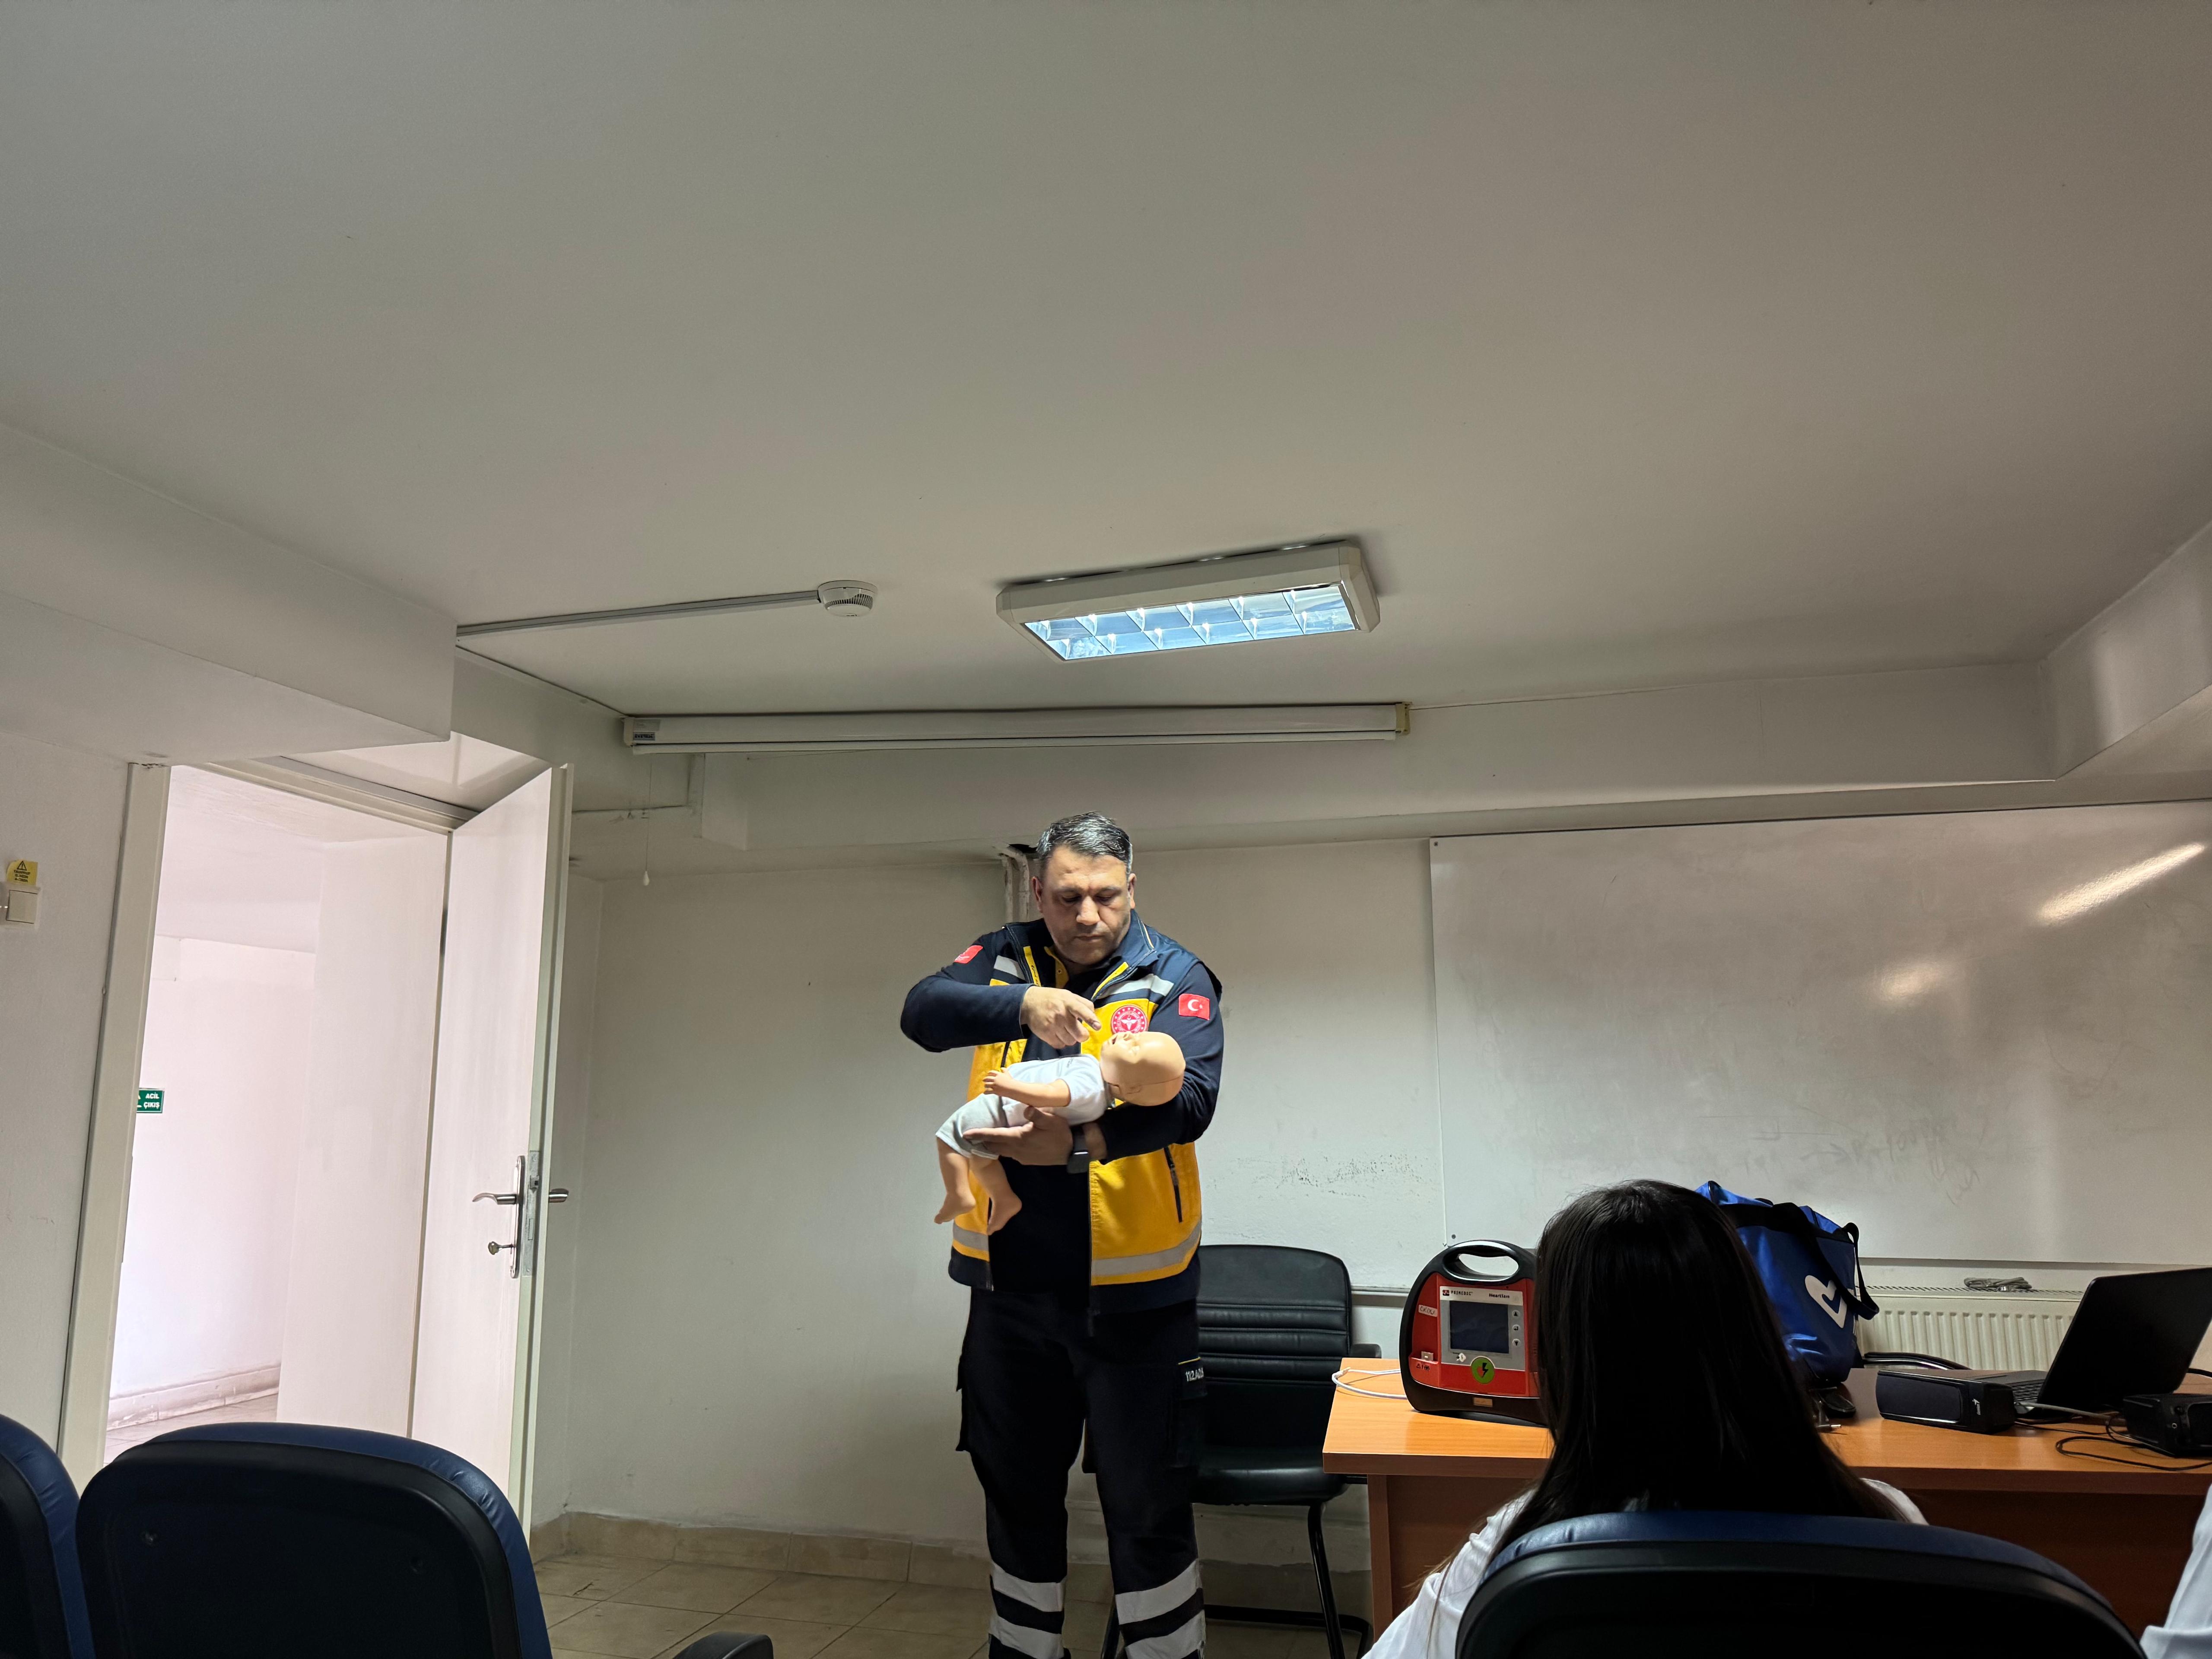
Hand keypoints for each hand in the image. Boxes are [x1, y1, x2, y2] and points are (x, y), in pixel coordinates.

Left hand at [963, 1112, 1103, 1167]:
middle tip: (970, 1137)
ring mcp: (1022, 1157)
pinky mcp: (1028, 1160)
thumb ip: (1035, 1113)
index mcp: (1018, 1139)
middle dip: (982, 1142)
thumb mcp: (1050, 1120)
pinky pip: (1010, 1154)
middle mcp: (1017, 1150)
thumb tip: (1025, 1108)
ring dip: (992, 1146)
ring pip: (1001, 1151)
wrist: (1073, 1151)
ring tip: (983, 1140)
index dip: (979, 1135)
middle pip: (994, 1146)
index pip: (994, 1137)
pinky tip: (1004, 1143)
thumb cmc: (1061, 1134)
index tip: (965, 1135)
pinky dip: (1002, 1148)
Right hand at [1021, 987, 1099, 1048]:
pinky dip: (1061, 1041)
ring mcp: (1053, 1026)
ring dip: (1071, 1038)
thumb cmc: (1052, 999)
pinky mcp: (1046, 1035)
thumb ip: (1083, 1004)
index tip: (1097, 1026)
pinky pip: (1060, 1045)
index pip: (1082, 1011)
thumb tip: (1094, 1016)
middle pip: (1080, 1034)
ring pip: (1071, 1042)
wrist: (1029, 1003)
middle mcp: (1061, 1014)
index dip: (1091, 1019)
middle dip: (1082, 1035)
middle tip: (1079, 1031)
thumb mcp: (1068, 995)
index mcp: (1068, 1002)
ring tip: (1066, 1030)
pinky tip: (1058, 1034)